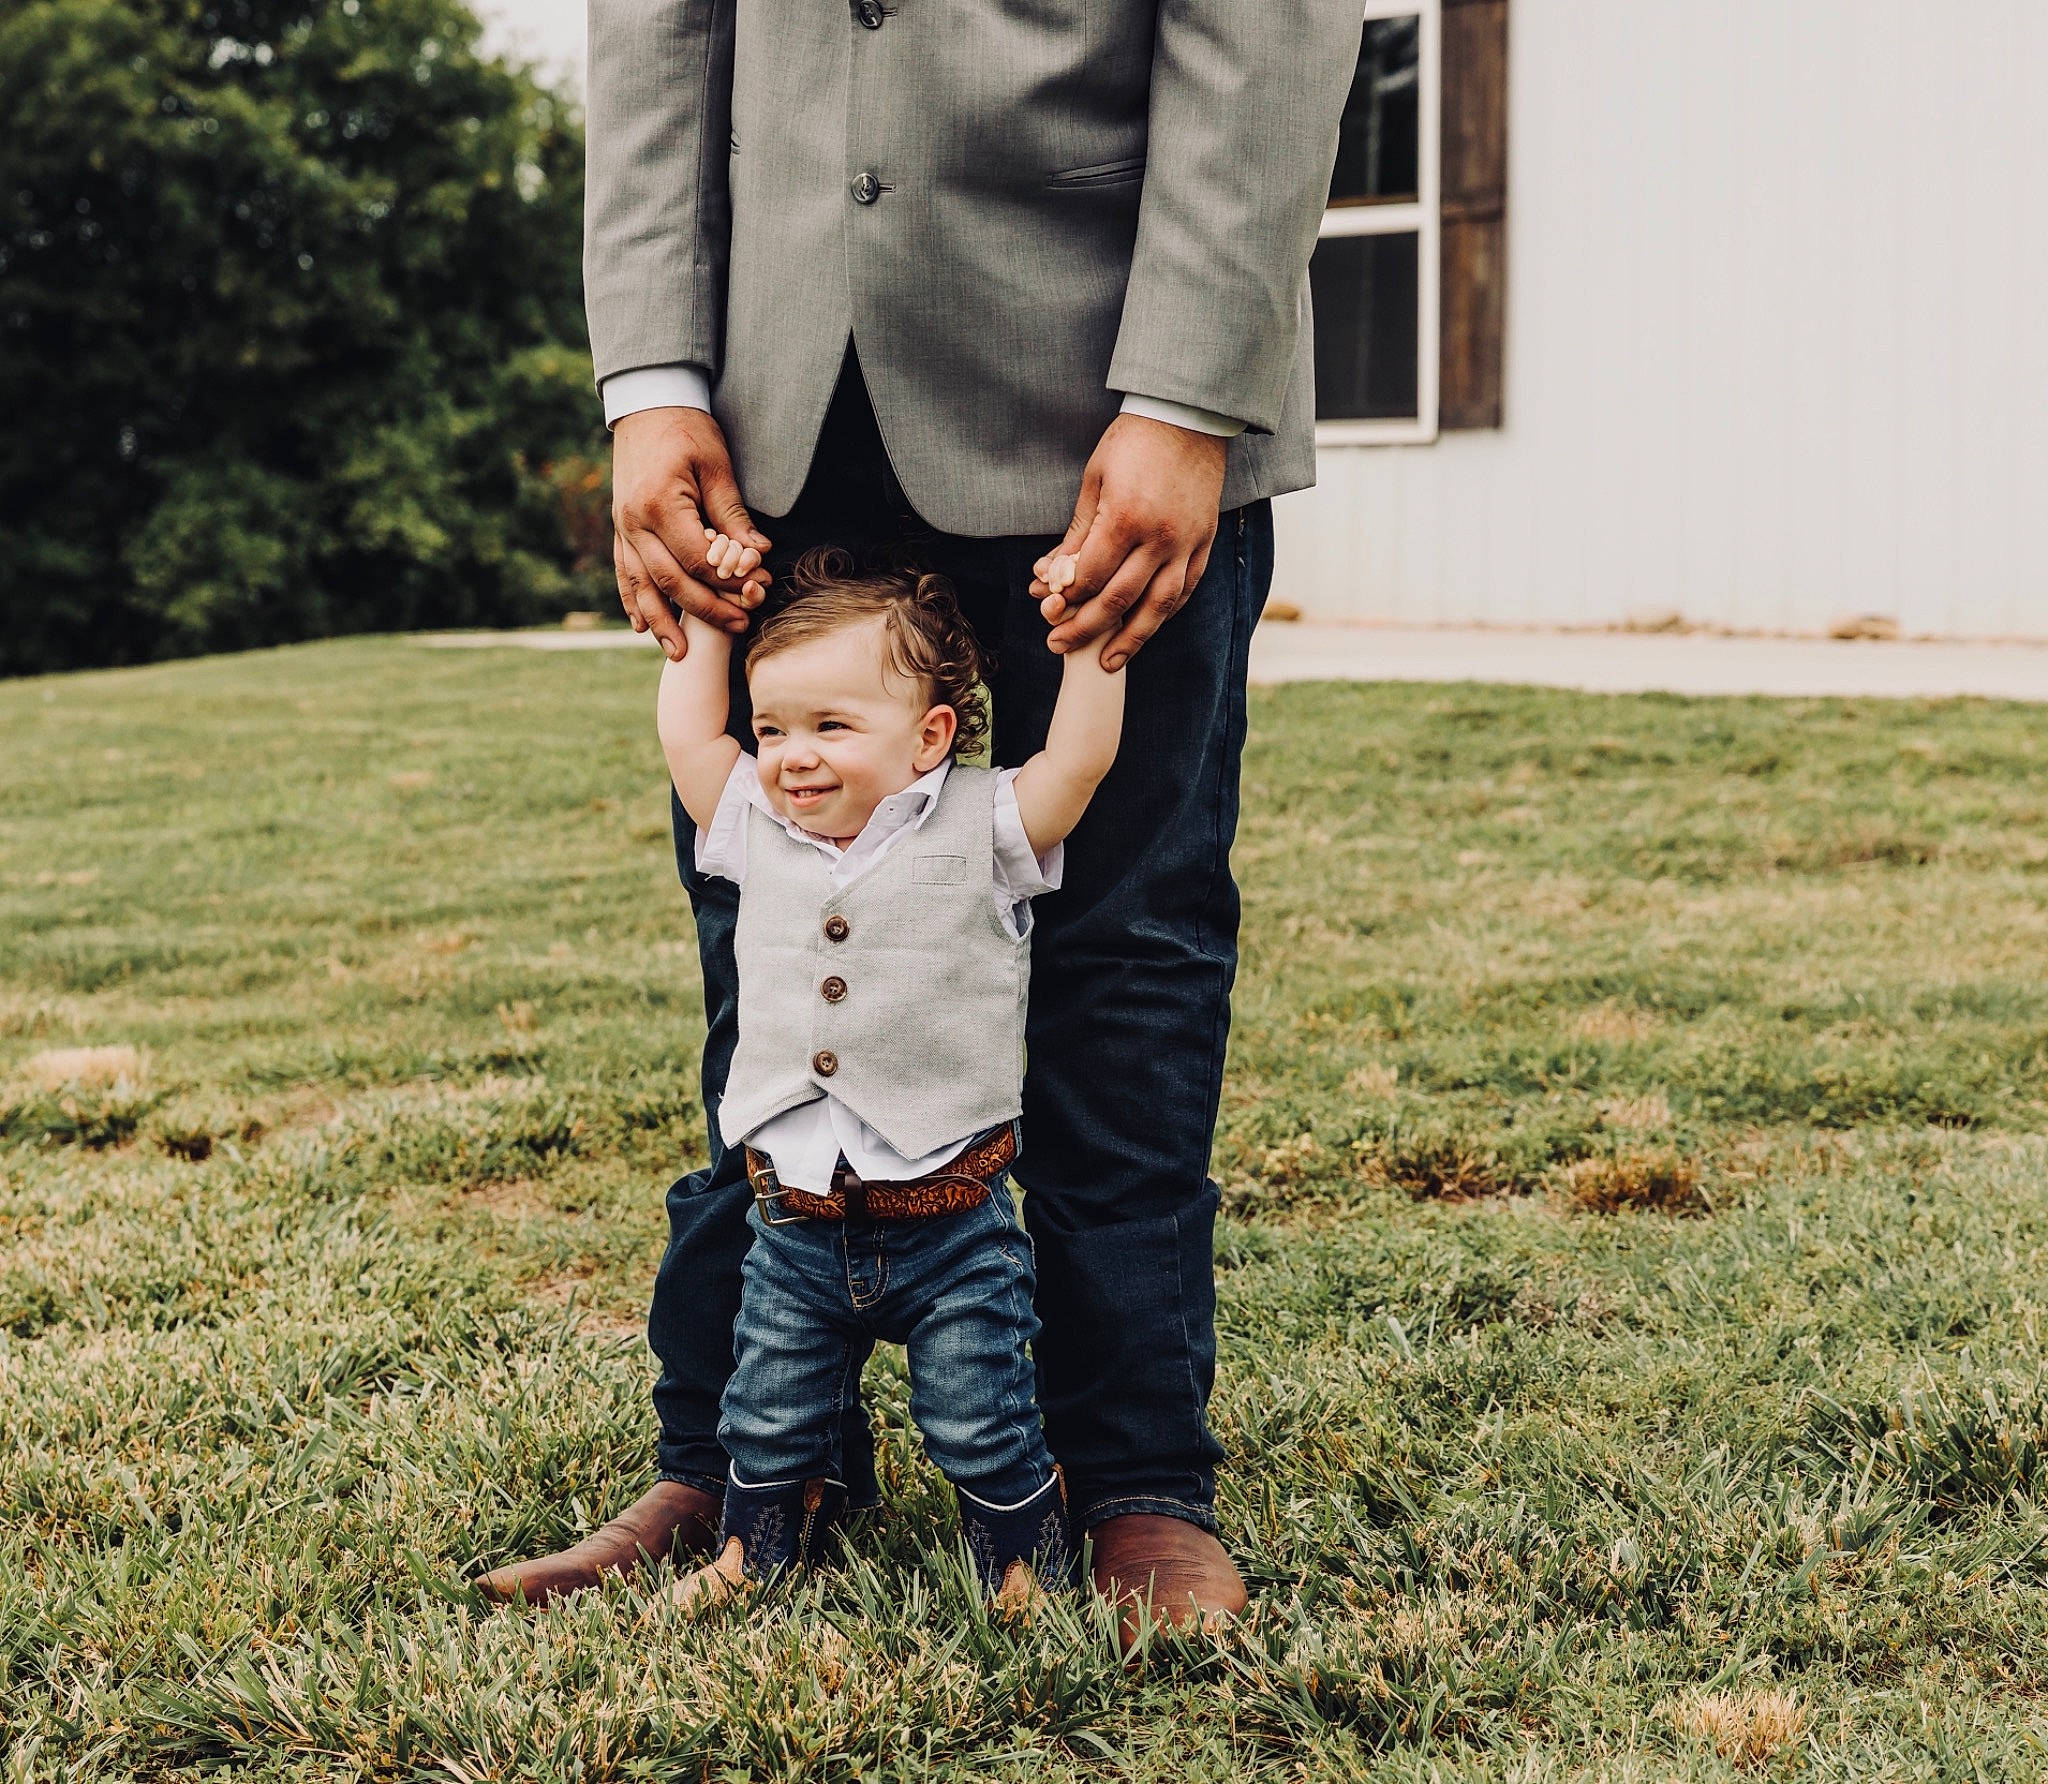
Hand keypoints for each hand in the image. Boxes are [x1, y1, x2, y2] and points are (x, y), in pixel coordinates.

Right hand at [612, 407, 772, 660]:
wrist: (646, 403)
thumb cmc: (687, 428)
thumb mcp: (717, 465)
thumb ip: (732, 514)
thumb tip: (757, 556)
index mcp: (660, 504)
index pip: (697, 559)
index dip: (728, 581)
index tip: (756, 592)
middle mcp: (634, 522)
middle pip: (671, 580)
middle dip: (705, 609)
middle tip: (737, 627)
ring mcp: (622, 528)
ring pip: (640, 586)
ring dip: (661, 622)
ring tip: (679, 654)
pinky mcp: (620, 529)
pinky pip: (623, 573)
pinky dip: (632, 602)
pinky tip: (642, 628)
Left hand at [1028, 413, 1227, 670]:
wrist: (1188, 418)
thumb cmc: (1134, 443)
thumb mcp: (1095, 481)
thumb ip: (1078, 533)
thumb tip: (1051, 575)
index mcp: (1126, 518)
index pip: (1090, 576)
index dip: (1066, 598)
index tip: (1047, 609)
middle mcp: (1160, 538)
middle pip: (1119, 600)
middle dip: (1085, 628)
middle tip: (1058, 645)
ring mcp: (1186, 544)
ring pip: (1158, 606)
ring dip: (1130, 639)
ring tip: (1107, 662)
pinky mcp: (1204, 544)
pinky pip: (1185, 590)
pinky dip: (1163, 614)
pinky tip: (1145, 628)